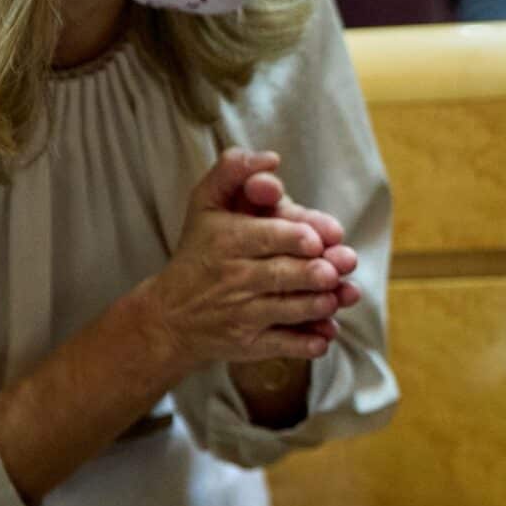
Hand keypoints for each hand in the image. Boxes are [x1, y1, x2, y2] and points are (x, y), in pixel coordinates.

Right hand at [126, 149, 353, 372]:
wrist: (169, 316)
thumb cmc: (199, 251)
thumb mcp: (204, 203)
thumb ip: (232, 171)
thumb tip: (271, 159)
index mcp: (227, 240)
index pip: (265, 236)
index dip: (295, 237)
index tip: (317, 239)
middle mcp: (233, 278)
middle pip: (280, 275)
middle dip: (314, 273)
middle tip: (336, 269)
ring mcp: (241, 314)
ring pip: (285, 310)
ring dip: (316, 306)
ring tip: (336, 298)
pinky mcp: (248, 344)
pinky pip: (280, 346)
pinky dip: (305, 344)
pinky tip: (326, 336)